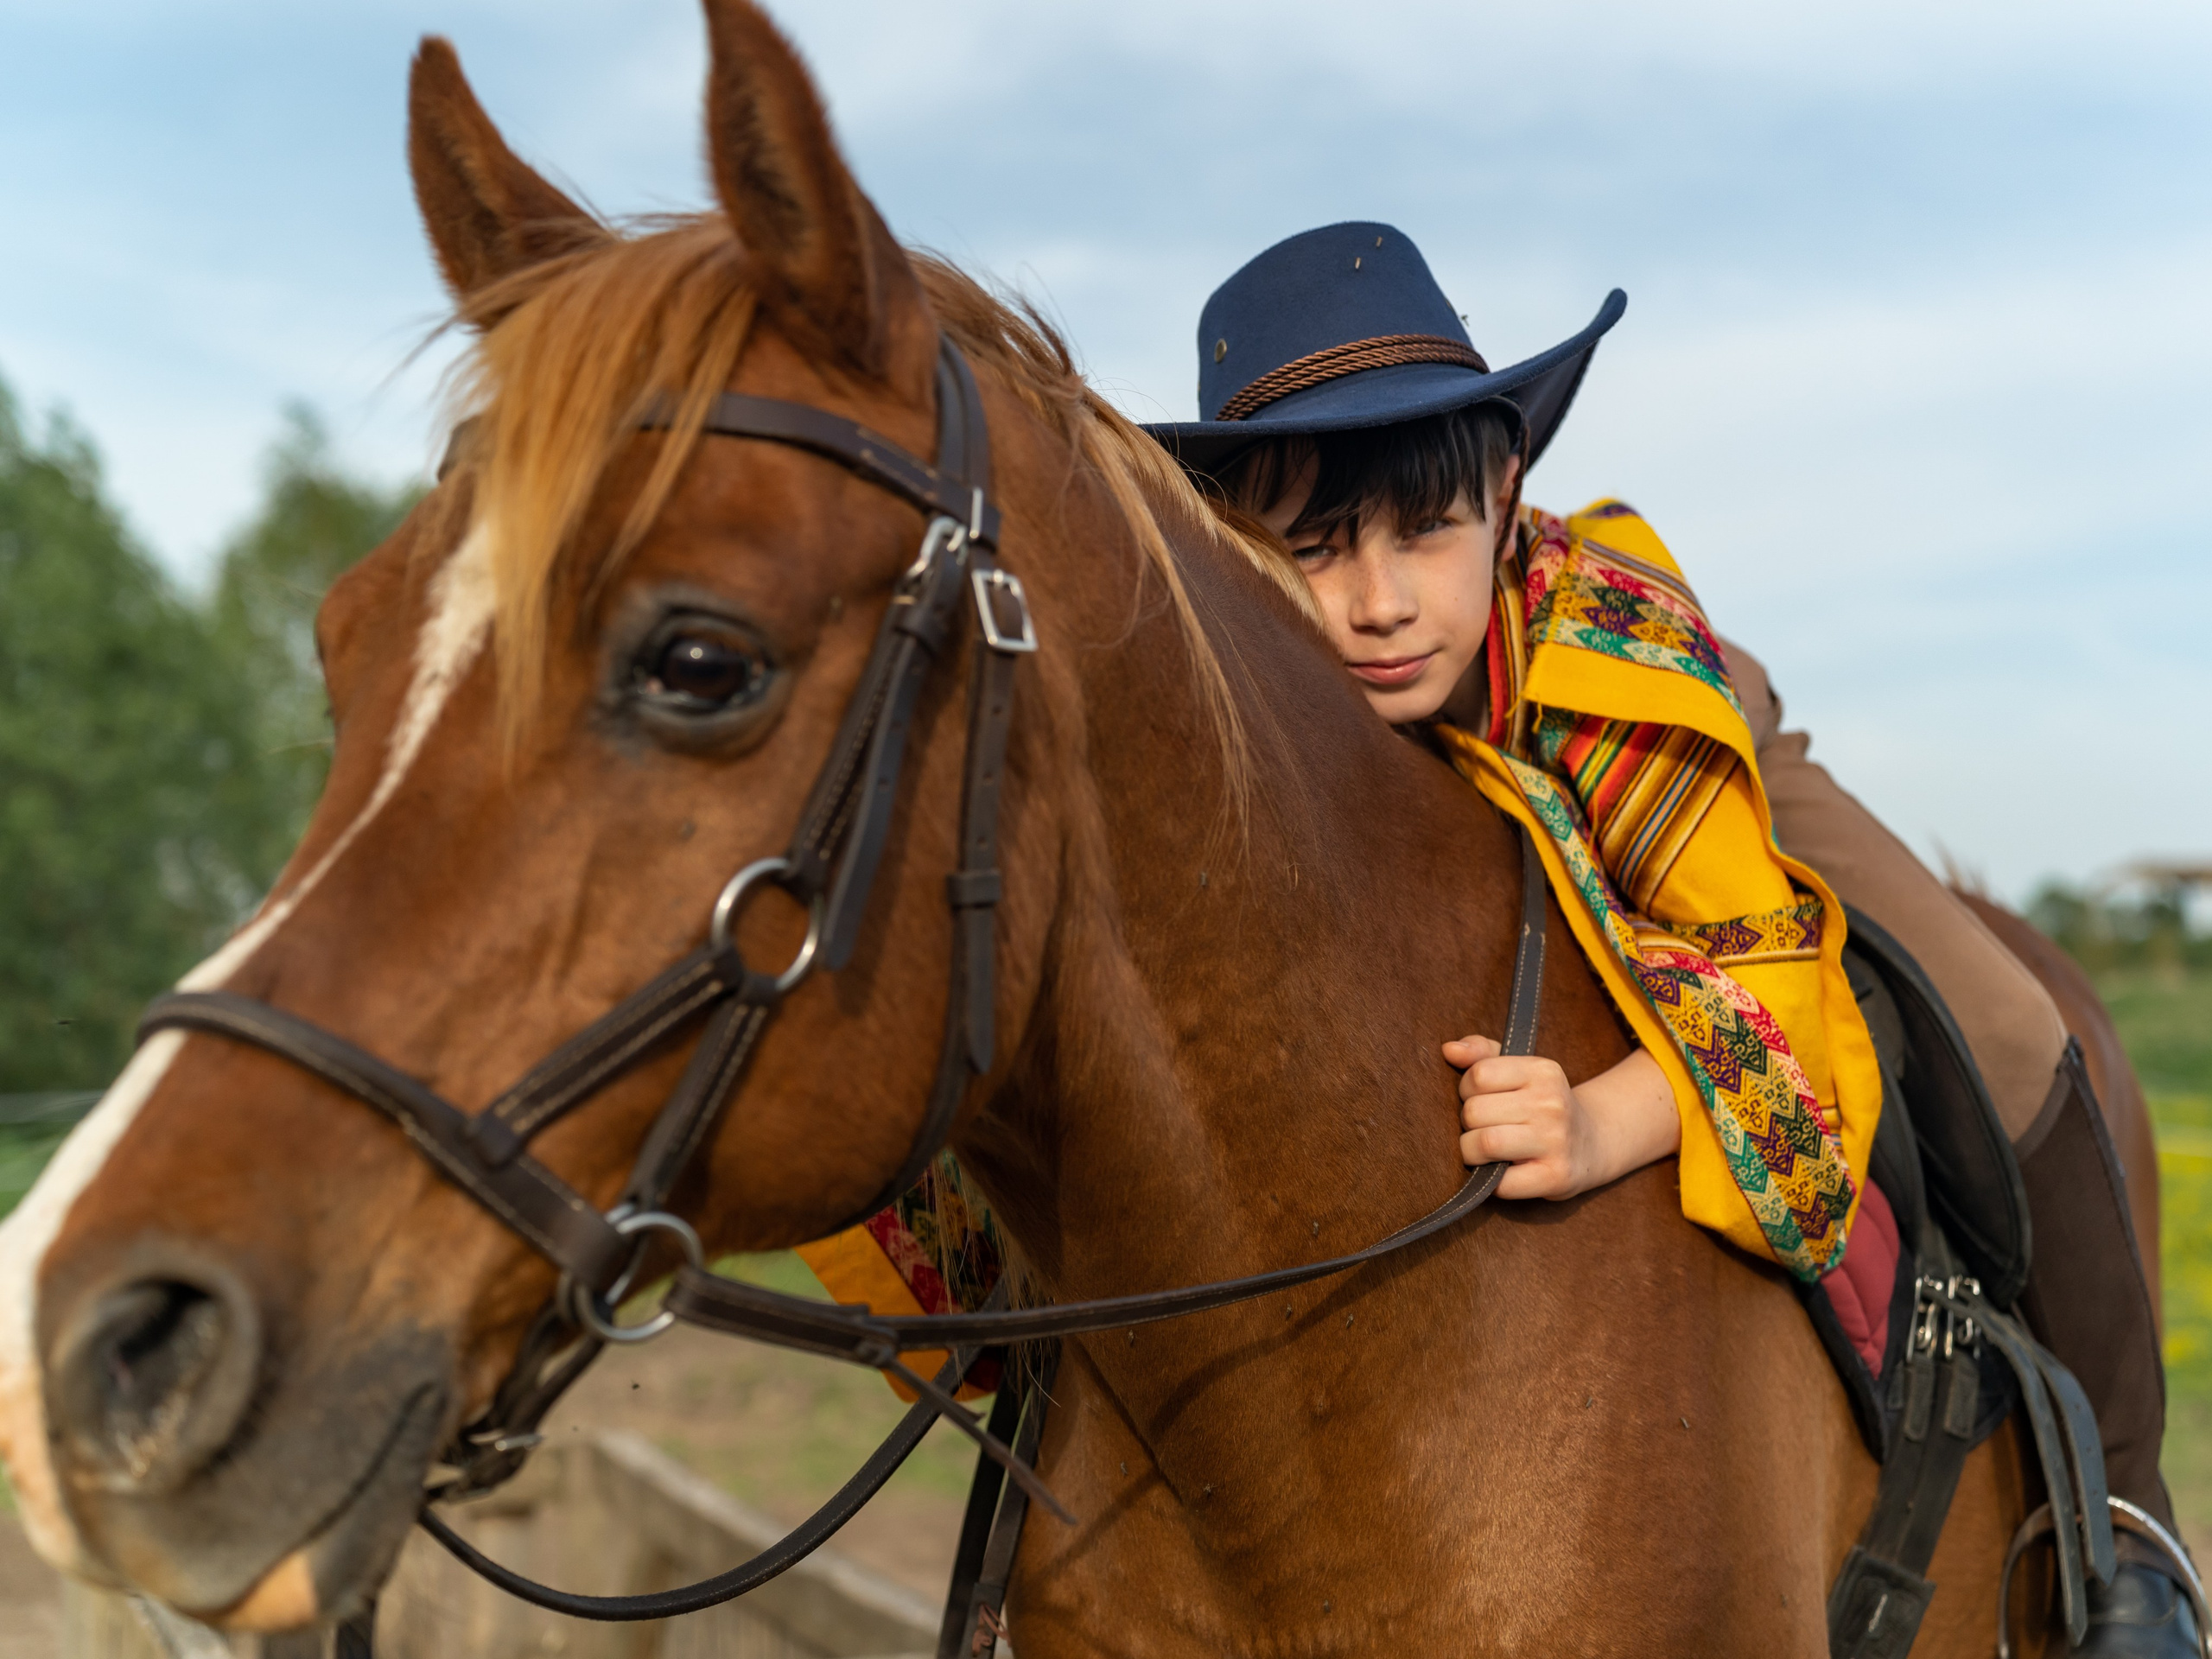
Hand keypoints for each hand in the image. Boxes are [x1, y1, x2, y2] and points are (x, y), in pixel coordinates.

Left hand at [1442, 1037, 1679, 1200]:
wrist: (1591, 1143)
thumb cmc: (1540, 1103)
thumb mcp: (1519, 1070)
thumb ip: (1481, 1054)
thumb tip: (1449, 1050)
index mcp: (1543, 1071)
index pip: (1479, 1075)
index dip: (1467, 1089)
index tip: (1480, 1098)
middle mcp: (1552, 1104)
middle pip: (1475, 1112)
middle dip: (1468, 1123)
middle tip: (1482, 1127)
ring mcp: (1556, 1142)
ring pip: (1484, 1144)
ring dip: (1472, 1152)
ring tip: (1484, 1150)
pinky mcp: (1555, 1177)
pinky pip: (1501, 1183)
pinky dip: (1492, 1181)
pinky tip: (1503, 1172)